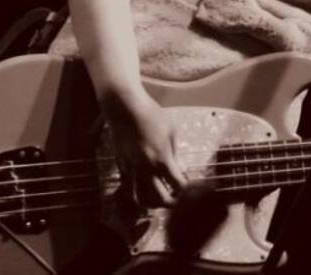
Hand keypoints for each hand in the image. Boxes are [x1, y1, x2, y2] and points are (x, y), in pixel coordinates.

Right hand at [101, 88, 187, 208]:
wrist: (126, 108)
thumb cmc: (152, 116)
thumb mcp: (172, 132)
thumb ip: (175, 154)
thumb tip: (179, 170)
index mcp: (162, 159)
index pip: (177, 184)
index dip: (185, 191)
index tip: (190, 190)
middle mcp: (146, 168)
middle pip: (158, 198)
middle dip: (169, 202)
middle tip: (176, 200)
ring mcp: (131, 168)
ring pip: (139, 198)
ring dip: (150, 203)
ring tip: (158, 199)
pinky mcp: (120, 165)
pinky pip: (127, 187)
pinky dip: (135, 193)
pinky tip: (141, 191)